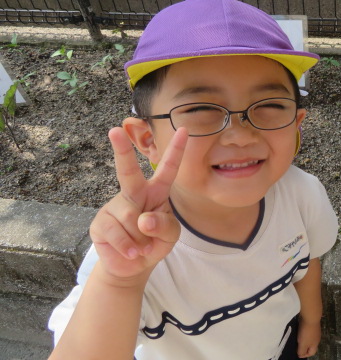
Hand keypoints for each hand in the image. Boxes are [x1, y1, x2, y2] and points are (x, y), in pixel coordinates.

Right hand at [89, 126, 187, 284]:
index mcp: (157, 191)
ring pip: (130, 219)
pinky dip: (128, 247)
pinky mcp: (100, 223)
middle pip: (127, 171)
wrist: (133, 266)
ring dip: (141, 239)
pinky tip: (131, 252)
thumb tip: (142, 219)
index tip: (184, 130)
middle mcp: (134, 194)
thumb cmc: (155, 242)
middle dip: (122, 151)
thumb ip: (164, 226)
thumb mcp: (170, 236)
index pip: (168, 168)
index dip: (176, 150)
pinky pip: (116, 234)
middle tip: (114, 131)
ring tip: (141, 246)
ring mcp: (114, 207)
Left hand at [296, 318, 320, 357]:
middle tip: (296, 347)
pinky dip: (303, 333)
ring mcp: (315, 331)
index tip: (297, 354)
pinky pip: (307, 332)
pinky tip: (299, 331)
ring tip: (296, 339)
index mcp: (315, 344)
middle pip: (311, 346)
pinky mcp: (312, 325)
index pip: (311, 353)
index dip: (305, 355)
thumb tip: (300, 355)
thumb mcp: (303, 344)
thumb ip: (301, 351)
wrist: (310, 316)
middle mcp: (316, 338)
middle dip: (304, 347)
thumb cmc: (306, 332)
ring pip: (309, 338)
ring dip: (303, 340)